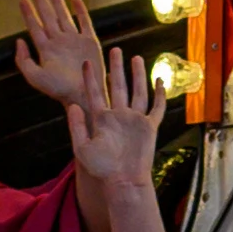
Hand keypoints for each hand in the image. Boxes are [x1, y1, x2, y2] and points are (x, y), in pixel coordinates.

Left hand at [11, 0, 105, 107]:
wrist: (83, 94)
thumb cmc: (59, 90)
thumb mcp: (35, 77)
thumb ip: (23, 60)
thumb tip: (19, 40)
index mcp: (45, 49)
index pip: (35, 26)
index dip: (29, 13)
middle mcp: (59, 42)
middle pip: (48, 17)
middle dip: (41, 1)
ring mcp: (74, 41)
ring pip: (64, 16)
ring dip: (58, 2)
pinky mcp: (90, 42)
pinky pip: (85, 22)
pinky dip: (80, 11)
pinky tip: (76, 0)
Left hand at [72, 50, 166, 187]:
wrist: (123, 181)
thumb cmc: (101, 168)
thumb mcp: (81, 148)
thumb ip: (77, 126)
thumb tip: (73, 105)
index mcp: (101, 119)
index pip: (95, 93)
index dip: (91, 78)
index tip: (87, 63)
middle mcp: (118, 116)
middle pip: (118, 86)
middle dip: (116, 68)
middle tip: (115, 50)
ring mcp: (135, 120)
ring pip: (137, 92)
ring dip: (137, 75)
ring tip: (135, 58)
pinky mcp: (149, 127)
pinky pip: (156, 107)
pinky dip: (159, 94)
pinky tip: (159, 81)